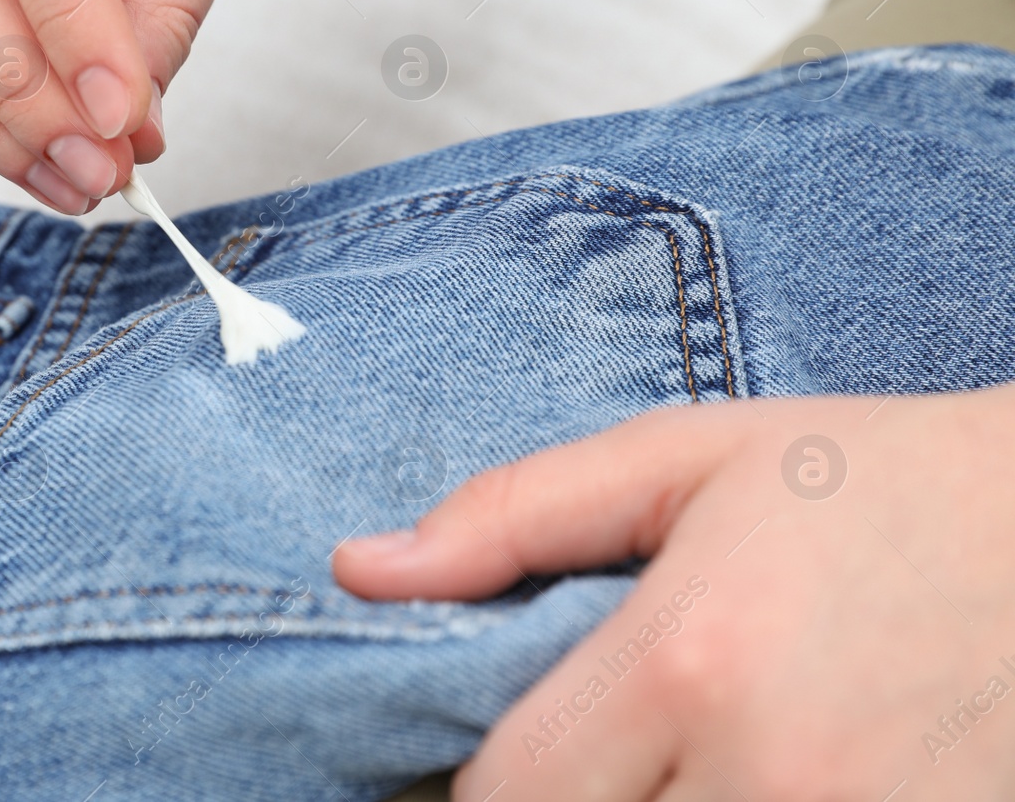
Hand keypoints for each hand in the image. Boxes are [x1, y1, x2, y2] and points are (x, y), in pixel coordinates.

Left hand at [335, 386, 1014, 799]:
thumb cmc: (869, 482)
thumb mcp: (686, 461)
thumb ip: (513, 516)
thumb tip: (359, 570)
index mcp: (690, 662)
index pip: (503, 795)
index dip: (489, 781)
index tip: (527, 743)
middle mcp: (770, 780)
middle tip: (617, 743)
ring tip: (689, 753)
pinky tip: (753, 778)